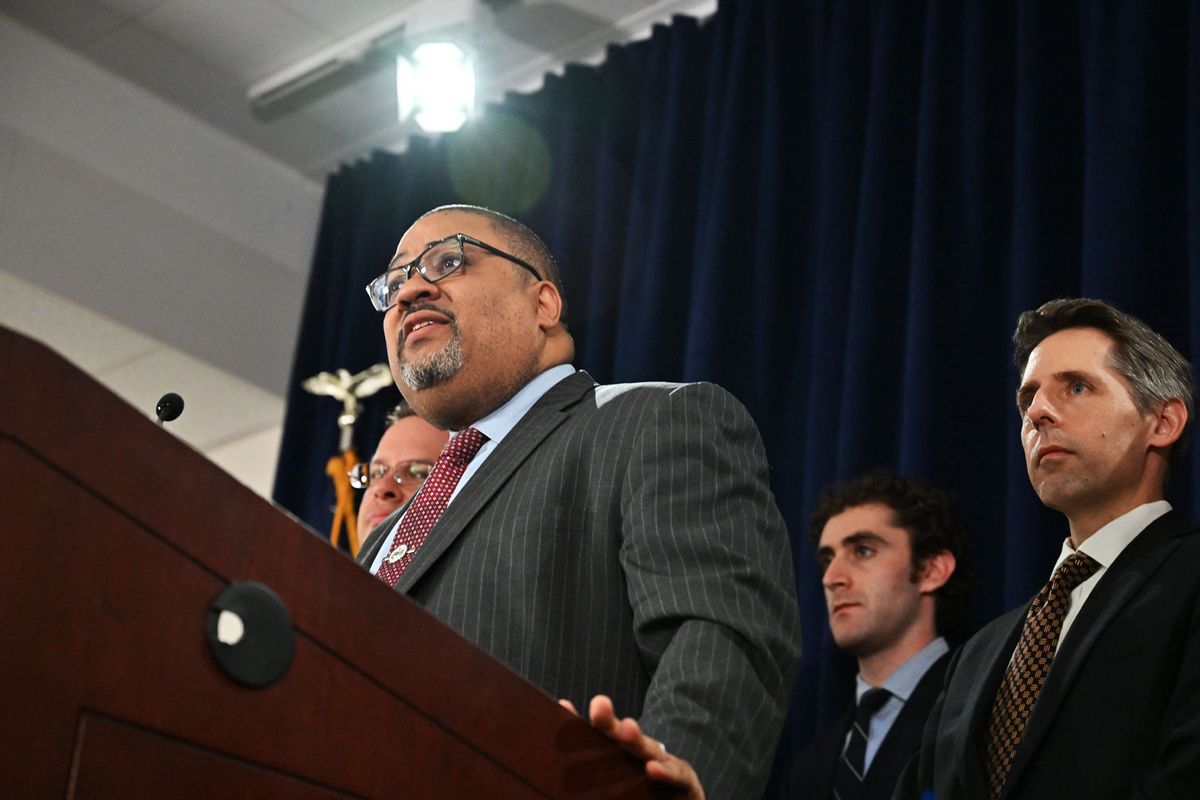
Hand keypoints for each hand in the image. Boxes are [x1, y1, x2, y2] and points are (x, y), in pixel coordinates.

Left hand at [559, 694, 704, 798]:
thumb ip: (590, 782)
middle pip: (623, 737)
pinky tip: (653, 768)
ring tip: (627, 728)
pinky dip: (666, 773)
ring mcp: (666, 767)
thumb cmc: (642, 797)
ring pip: (649, 751)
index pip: (602, 735)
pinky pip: (677, 776)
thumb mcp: (612, 788)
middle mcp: (643, 756)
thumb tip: (551, 780)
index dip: (585, 722)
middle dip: (610, 722)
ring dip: (637, 740)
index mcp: (622, 755)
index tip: (564, 705)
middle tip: (598, 706)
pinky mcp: (686, 784)